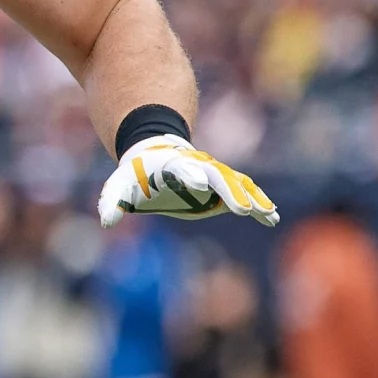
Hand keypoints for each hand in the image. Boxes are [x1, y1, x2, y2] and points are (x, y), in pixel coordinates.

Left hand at [97, 135, 277, 228]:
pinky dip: (257, 202)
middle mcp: (197, 167)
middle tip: (243, 208)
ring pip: (236, 183)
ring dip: (251, 197)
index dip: (189, 175)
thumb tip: (106, 222)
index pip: (181, 168)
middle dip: (230, 190)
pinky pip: (244, 192)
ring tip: (266, 213)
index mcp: (171, 166)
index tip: (197, 183)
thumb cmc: (137, 175)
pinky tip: (271, 217)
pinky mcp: (222, 187)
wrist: (156, 155)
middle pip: (216, 176)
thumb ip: (112, 201)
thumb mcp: (120, 186)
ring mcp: (213, 175)